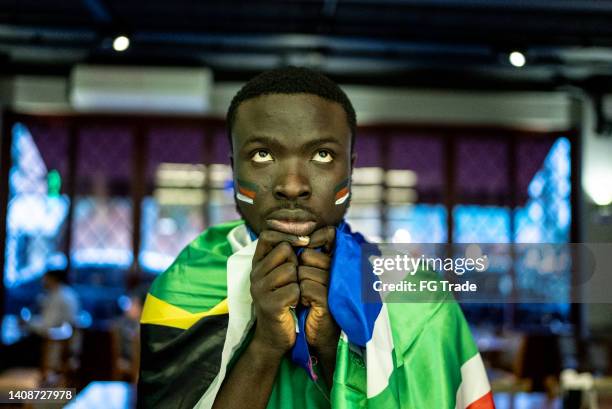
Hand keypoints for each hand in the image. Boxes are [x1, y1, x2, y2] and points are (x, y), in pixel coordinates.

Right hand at [250, 231, 308, 357]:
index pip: (268, 235)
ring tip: (293, 294)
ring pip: (291, 270)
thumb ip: (288, 255)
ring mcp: (259, 289)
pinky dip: (299, 297)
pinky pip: (294, 289)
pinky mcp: (268, 304)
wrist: (275, 336)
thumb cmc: (285, 301)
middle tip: (293, 281)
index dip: (287, 234)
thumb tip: (307, 234)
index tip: (304, 241)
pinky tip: (293, 305)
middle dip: (296, 263)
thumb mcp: (283, 275)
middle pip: (285, 251)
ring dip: (298, 282)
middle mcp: (254, 274)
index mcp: (257, 264)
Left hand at [298, 226, 339, 353]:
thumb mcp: (312, 275)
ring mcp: (337, 283)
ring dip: (298, 284)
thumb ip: (310, 255)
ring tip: (305, 296)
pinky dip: (300, 296)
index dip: (314, 237)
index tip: (304, 247)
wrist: (318, 333)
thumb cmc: (313, 300)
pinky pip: (304, 287)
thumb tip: (297, 238)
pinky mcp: (329, 299)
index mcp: (338, 259)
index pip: (329, 234)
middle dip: (299, 268)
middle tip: (303, 284)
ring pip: (304, 271)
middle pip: (308, 255)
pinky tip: (306, 303)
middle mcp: (341, 268)